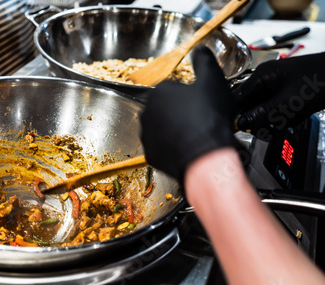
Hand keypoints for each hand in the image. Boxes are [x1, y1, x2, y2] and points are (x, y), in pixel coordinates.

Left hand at [140, 47, 237, 181]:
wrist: (206, 157)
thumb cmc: (208, 119)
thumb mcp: (213, 81)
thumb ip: (204, 61)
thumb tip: (200, 51)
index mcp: (158, 92)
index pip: (173, 89)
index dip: (190, 96)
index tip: (201, 103)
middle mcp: (147, 112)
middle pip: (166, 108)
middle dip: (180, 112)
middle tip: (200, 119)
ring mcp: (147, 135)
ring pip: (163, 128)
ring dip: (176, 129)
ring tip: (195, 134)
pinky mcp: (151, 154)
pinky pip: (162, 147)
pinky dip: (173, 147)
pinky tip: (188, 147)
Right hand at [233, 52, 324, 139]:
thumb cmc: (322, 80)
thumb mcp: (290, 102)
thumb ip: (263, 113)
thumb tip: (243, 122)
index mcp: (262, 76)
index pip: (237, 98)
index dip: (237, 115)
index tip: (237, 129)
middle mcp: (267, 79)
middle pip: (251, 106)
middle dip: (261, 119)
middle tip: (269, 129)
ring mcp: (278, 86)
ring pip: (265, 111)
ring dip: (277, 119)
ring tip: (292, 117)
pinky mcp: (289, 93)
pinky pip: (278, 110)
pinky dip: (287, 117)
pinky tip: (299, 114)